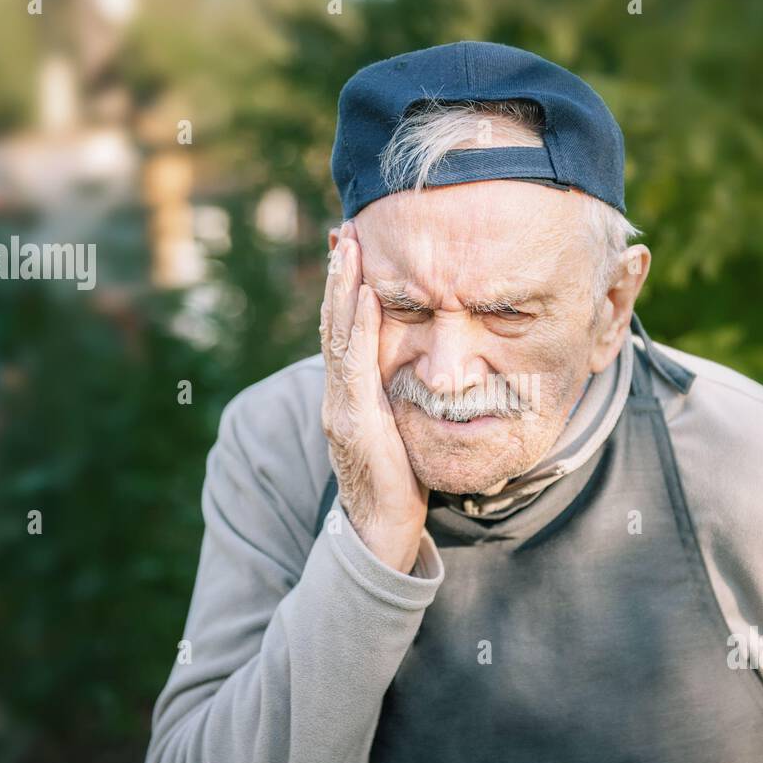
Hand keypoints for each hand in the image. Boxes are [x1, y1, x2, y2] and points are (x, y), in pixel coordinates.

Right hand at [319, 221, 428, 572]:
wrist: (380, 533)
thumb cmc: (398, 483)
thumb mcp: (400, 428)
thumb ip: (401, 397)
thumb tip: (426, 364)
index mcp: (351, 394)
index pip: (347, 329)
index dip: (347, 288)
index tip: (352, 246)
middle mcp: (339, 394)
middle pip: (336, 322)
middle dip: (340, 275)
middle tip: (345, 229)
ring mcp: (341, 406)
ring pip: (338, 335)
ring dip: (344, 288)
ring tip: (348, 246)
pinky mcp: (351, 422)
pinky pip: (353, 365)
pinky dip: (357, 327)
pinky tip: (367, 297)